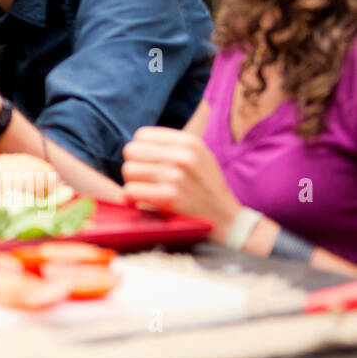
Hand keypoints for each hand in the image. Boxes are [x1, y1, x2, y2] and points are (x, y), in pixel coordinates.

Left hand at [121, 126, 241, 240]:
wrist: (228, 221)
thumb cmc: (206, 189)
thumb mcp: (198, 158)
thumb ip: (171, 146)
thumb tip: (136, 142)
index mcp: (190, 142)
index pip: (141, 136)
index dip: (141, 152)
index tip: (151, 166)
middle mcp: (184, 155)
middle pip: (131, 151)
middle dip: (136, 167)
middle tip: (149, 181)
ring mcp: (177, 176)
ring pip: (128, 170)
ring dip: (134, 183)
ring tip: (150, 192)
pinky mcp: (170, 198)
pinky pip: (130, 190)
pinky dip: (133, 199)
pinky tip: (147, 203)